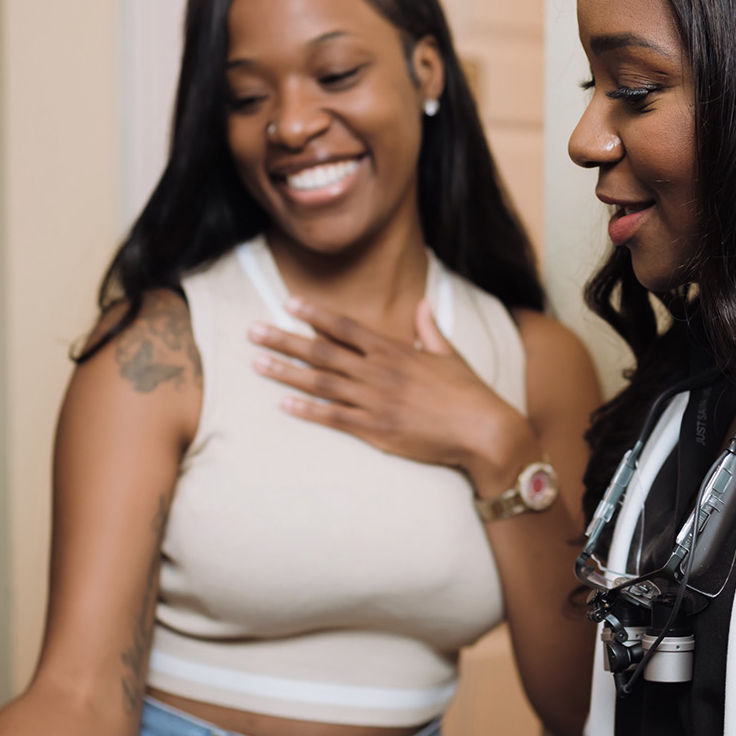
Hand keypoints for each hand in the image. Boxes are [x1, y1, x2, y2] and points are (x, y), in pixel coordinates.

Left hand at [251, 297, 534, 493]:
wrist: (483, 431)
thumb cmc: (469, 393)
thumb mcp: (449, 355)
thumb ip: (429, 329)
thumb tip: (421, 304)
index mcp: (395, 351)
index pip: (346, 327)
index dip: (315, 315)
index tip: (288, 304)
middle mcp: (379, 373)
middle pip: (322, 352)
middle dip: (284, 340)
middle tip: (252, 331)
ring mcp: (376, 402)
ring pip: (322, 383)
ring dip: (286, 373)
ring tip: (257, 364)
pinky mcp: (376, 431)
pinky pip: (335, 418)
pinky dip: (308, 410)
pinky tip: (283, 404)